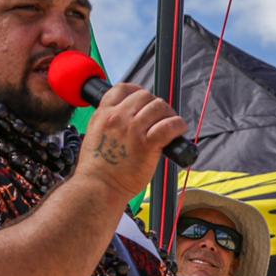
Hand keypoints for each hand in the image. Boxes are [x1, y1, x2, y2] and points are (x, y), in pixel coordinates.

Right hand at [77, 83, 187, 200]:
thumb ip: (112, 124)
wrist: (98, 186)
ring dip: (169, 114)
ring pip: (159, 107)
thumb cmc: (98, 168)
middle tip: (162, 118)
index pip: (124, 88)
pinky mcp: (147, 144)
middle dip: (157, 105)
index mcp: (104, 113)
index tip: (146, 102)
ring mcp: (132, 129)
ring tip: (171, 125)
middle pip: (145, 96)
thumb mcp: (96, 135)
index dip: (139, 92)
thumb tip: (131, 120)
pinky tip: (179, 131)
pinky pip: (169, 126)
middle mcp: (118, 117)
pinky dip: (178, 126)